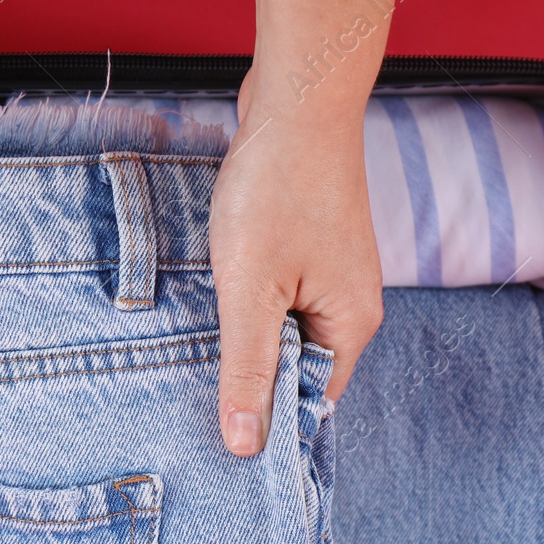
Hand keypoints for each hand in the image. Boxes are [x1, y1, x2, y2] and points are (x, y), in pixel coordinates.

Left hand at [207, 69, 383, 455]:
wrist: (298, 98)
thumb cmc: (277, 190)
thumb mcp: (252, 290)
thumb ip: (249, 367)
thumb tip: (246, 445)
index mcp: (352, 325)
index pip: (311, 400)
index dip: (267, 422)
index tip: (217, 440)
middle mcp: (351, 304)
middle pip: (299, 367)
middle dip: (252, 378)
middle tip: (192, 393)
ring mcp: (334, 273)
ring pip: (285, 329)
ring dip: (245, 336)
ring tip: (198, 343)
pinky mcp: (311, 246)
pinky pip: (279, 294)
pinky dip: (248, 301)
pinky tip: (215, 294)